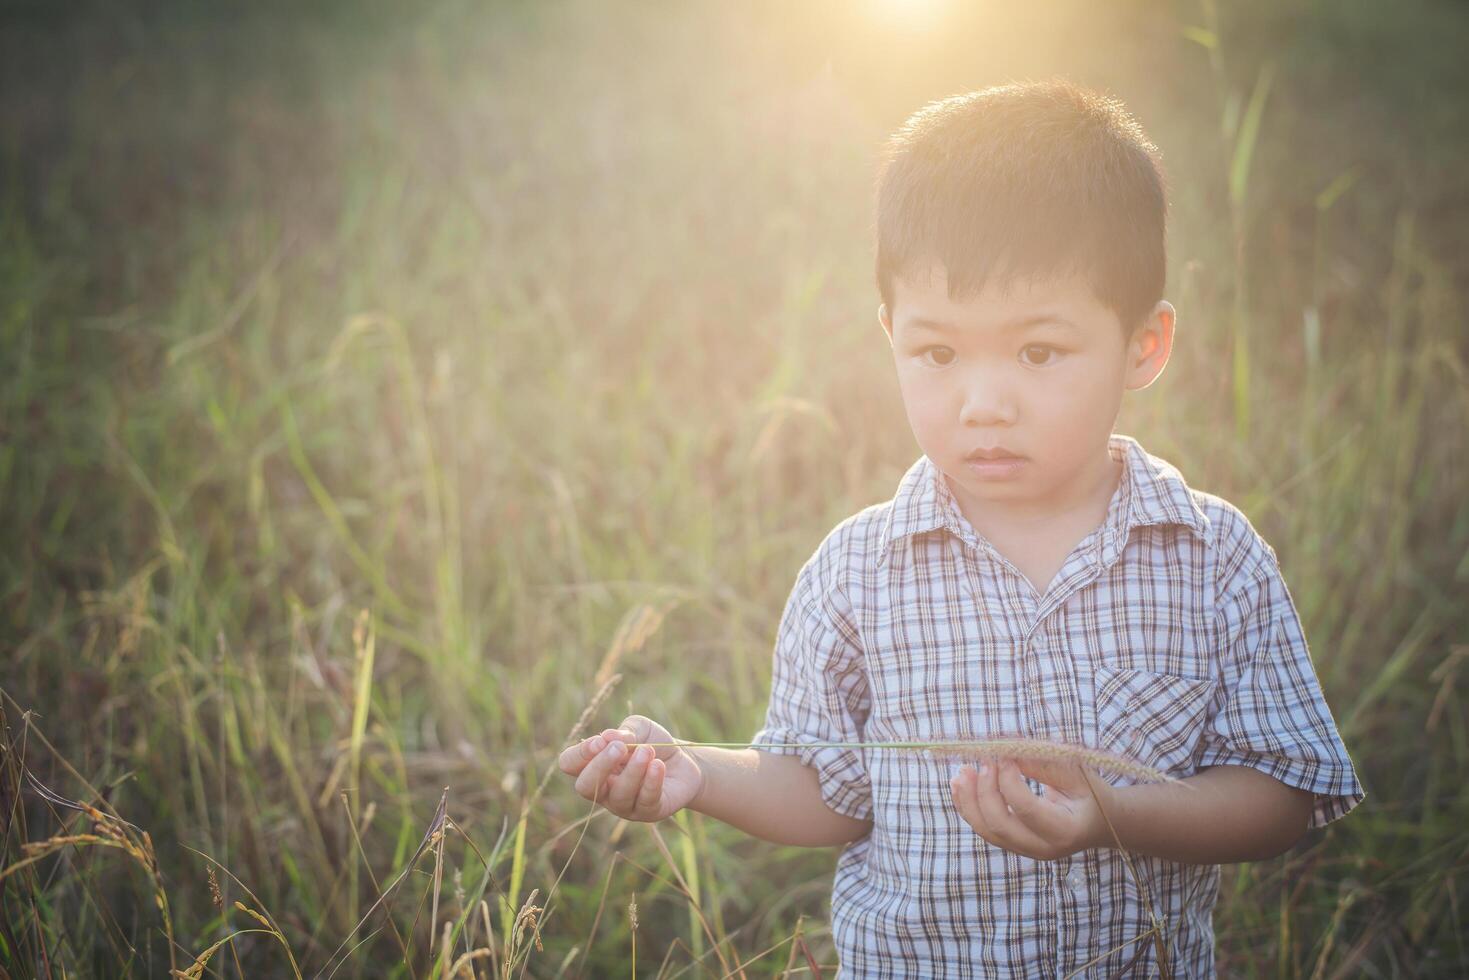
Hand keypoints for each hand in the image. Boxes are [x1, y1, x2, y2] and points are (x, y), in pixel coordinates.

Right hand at [557, 714, 702, 821]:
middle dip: (600, 766)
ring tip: (647, 751)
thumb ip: (625, 731)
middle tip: (619, 748)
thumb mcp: (640, 728)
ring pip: (619, 795)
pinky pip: (645, 801)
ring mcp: (624, 805)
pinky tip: (658, 766)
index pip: (570, 764)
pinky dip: (651, 782)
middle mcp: (604, 789)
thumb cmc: (652, 743)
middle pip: (586, 787)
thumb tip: (608, 737)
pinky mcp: (649, 812)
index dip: (581, 753)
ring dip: (632, 771)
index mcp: (593, 765)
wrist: (684, 759)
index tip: (601, 741)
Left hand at [949, 755, 1114, 859]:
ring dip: (968, 801)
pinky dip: (968, 807)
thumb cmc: (1090, 792)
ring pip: (986, 831)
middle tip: (981, 762)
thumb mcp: (1075, 773)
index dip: (1008, 780)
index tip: (1003, 756)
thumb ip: (1041, 765)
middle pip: (1000, 825)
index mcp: (1064, 829)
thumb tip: (1004, 752)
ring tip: (961, 772)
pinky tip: (960, 785)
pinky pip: (985, 830)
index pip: (1026, 809)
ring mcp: (1027, 851)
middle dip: (983, 791)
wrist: (1101, 821)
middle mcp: (1044, 848)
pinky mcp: (1015, 845)